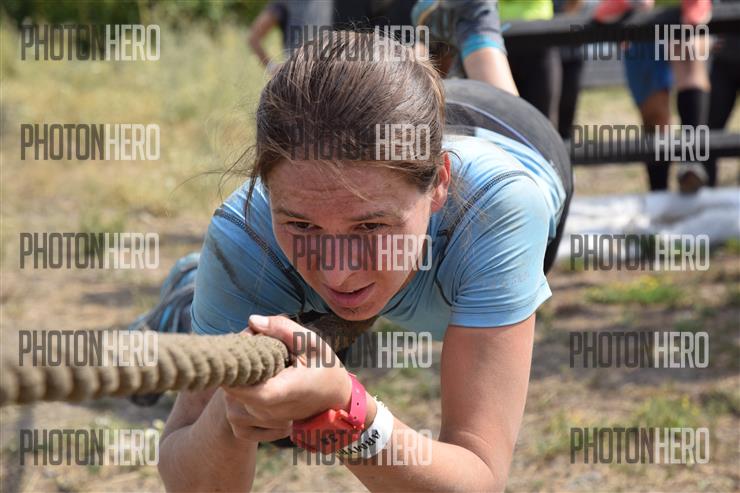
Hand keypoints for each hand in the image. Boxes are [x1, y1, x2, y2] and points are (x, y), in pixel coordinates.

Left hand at [222, 315, 351, 441]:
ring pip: (234, 397)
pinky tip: (256, 372)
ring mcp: (266, 418)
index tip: (231, 353)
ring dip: (239, 375)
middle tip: (250, 341)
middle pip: (236, 389)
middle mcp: (273, 410)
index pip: (250, 391)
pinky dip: (241, 387)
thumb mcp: (311, 342)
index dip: (235, 375)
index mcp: (287, 390)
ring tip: (256, 355)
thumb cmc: (324, 366)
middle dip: (237, 364)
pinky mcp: (262, 420)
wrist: (335, 397)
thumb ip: (283, 328)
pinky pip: (239, 404)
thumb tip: (251, 321)